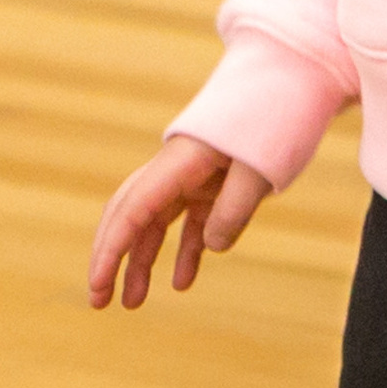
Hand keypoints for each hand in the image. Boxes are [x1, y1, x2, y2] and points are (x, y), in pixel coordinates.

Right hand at [89, 135, 270, 307]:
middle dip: (110, 259)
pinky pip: (189, 224)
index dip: (112, 251)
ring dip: (142, 262)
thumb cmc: (274, 120)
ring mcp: (192, 179)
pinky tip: (181, 282)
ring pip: (154, 224)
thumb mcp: (259, 169)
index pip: (134, 212)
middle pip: (129, 217)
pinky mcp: (211, 185)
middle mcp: (175, 171)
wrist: (289, 84)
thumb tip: (213, 248)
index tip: (98, 286)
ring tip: (133, 303)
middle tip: (98, 301)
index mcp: (178, 164)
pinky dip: (183, 251)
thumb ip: (234, 211)